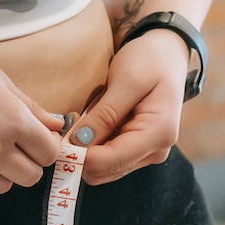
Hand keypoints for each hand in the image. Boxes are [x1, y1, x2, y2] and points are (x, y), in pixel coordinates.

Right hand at [0, 28, 65, 193]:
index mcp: (13, 120)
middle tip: (12, 145)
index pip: (49, 153)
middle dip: (27, 163)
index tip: (35, 140)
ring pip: (2, 186)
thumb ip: (30, 109)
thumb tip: (58, 126)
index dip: (45, 147)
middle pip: (30, 177)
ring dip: (0, 171)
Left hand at [66, 30, 189, 185]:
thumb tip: (79, 143)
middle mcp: (156, 150)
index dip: (81, 155)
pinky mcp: (137, 149)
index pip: (112, 160)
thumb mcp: (127, 81)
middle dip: (82, 152)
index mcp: (159, 133)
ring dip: (86, 149)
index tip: (58, 139)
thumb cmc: (150, 60)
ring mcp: (147, 152)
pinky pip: (107, 158)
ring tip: (81, 118)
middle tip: (69, 122)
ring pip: (103, 168)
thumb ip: (105, 115)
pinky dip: (93, 145)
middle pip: (106, 170)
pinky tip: (90, 122)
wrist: (165, 53)